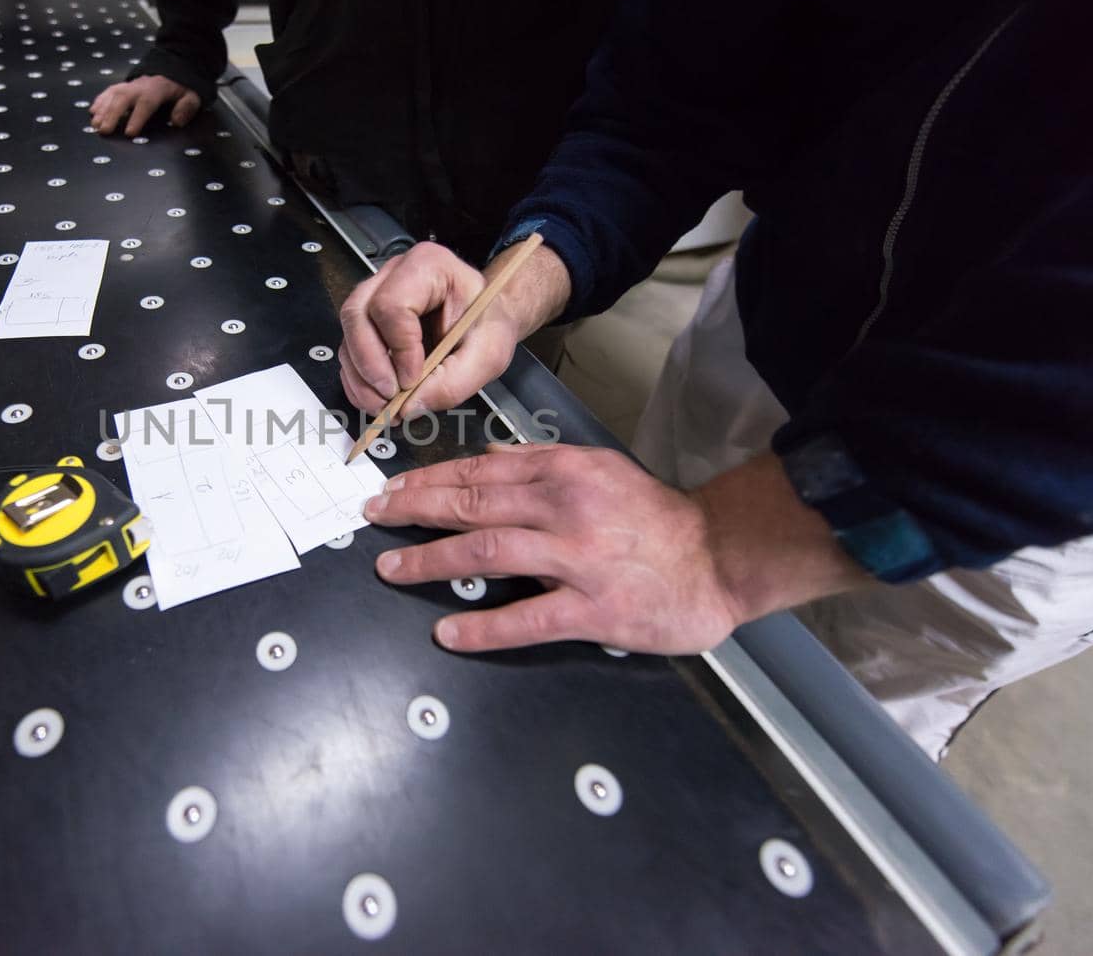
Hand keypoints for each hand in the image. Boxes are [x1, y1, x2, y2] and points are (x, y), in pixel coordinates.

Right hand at [90, 75, 201, 136]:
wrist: (171, 72)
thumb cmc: (180, 88)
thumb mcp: (191, 96)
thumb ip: (186, 107)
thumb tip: (177, 121)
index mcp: (157, 90)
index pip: (146, 103)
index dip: (137, 118)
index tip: (129, 133)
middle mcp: (139, 86)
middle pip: (123, 98)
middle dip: (112, 114)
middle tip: (104, 130)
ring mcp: (129, 85)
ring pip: (112, 94)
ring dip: (102, 110)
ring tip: (95, 125)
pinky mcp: (122, 86)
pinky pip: (108, 92)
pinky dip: (99, 101)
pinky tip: (92, 112)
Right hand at [338, 242, 531, 419]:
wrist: (485, 318)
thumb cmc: (487, 323)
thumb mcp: (487, 354)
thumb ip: (454, 382)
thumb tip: (409, 407)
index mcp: (427, 265)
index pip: (392, 304)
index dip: (399, 348)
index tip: (413, 380)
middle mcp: (392, 274)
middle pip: (357, 315)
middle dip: (369, 364)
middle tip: (390, 398)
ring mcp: (374, 295)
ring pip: (348, 335)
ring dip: (360, 378)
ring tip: (385, 406)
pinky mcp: (367, 321)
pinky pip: (349, 350)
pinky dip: (358, 381)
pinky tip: (377, 399)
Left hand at [363, 443, 744, 654]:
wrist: (718, 558)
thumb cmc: (655, 518)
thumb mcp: (599, 471)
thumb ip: (540, 467)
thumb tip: (484, 461)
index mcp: (564, 472)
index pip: (479, 471)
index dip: (427, 481)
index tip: (391, 490)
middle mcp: (564, 509)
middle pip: (472, 505)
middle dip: (414, 511)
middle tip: (374, 518)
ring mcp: (577, 559)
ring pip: (487, 553)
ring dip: (431, 561)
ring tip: (392, 568)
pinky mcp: (593, 608)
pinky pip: (526, 618)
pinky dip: (482, 627)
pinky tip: (448, 631)